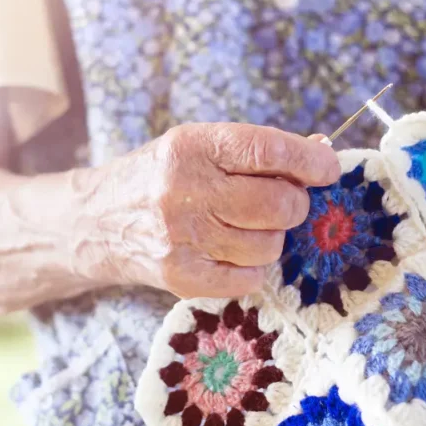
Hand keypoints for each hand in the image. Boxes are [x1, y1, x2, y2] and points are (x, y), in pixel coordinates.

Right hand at [70, 123, 339, 298]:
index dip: (310, 161)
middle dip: (295, 204)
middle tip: (283, 201)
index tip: (328, 168)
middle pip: (278, 205)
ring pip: (269, 245)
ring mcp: (181, 238)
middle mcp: (184, 191)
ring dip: (271, 236)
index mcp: (191, 147)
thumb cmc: (157, 177)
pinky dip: (253, 265)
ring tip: (245, 226)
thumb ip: (254, 151)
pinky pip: (250, 278)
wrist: (98, 220)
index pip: (268, 150)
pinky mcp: (181, 277)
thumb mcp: (197, 147)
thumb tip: (320, 153)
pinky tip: (232, 251)